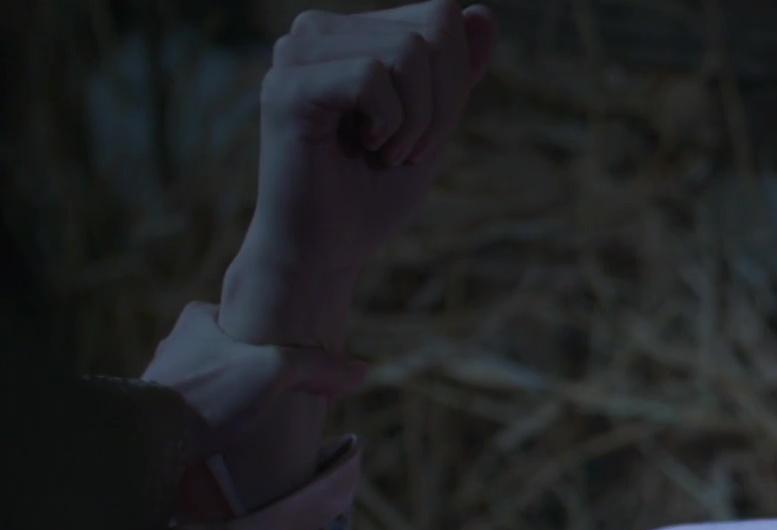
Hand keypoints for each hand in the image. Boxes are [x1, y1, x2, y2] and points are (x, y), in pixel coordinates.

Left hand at [143, 302, 369, 510]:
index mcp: (197, 320)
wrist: (150, 440)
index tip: (290, 361)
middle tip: (279, 392)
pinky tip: (230, 438)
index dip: (273, 338)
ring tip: (257, 419)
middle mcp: (176, 344)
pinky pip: (197, 410)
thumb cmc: (210, 394)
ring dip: (232, 399)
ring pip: (212, 382)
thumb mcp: (275, 371)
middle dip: (253, 372)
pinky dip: (215, 421)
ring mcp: (162, 378)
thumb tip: (360, 372)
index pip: (244, 318)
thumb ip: (318, 367)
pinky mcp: (158, 412)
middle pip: (230, 353)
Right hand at [222, 0, 496, 349]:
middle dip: (443, 104)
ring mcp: (295, 53)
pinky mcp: (285, 85)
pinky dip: (390, 124)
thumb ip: (455, 71)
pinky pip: (372, 76)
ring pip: (407, 50)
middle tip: (409, 151)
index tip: (429, 134)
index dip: (456, 80)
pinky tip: (366, 149)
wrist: (326, 250)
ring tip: (387, 152)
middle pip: (431, 30)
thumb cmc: (372, 194)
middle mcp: (317, 32)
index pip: (439, 16)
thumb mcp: (432, 126)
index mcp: (351, 34)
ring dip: (418, 119)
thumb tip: (483, 15)